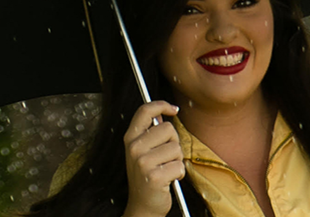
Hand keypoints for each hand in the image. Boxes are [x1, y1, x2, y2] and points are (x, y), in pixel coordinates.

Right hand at [122, 101, 184, 216]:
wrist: (143, 205)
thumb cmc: (147, 175)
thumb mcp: (143, 150)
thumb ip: (151, 132)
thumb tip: (166, 112)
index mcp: (130, 138)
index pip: (145, 111)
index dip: (161, 105)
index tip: (173, 109)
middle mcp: (134, 148)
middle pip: (168, 129)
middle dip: (174, 143)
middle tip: (165, 157)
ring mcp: (142, 162)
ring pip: (176, 148)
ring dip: (177, 160)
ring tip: (166, 169)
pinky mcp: (153, 177)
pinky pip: (179, 166)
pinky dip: (179, 174)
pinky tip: (169, 179)